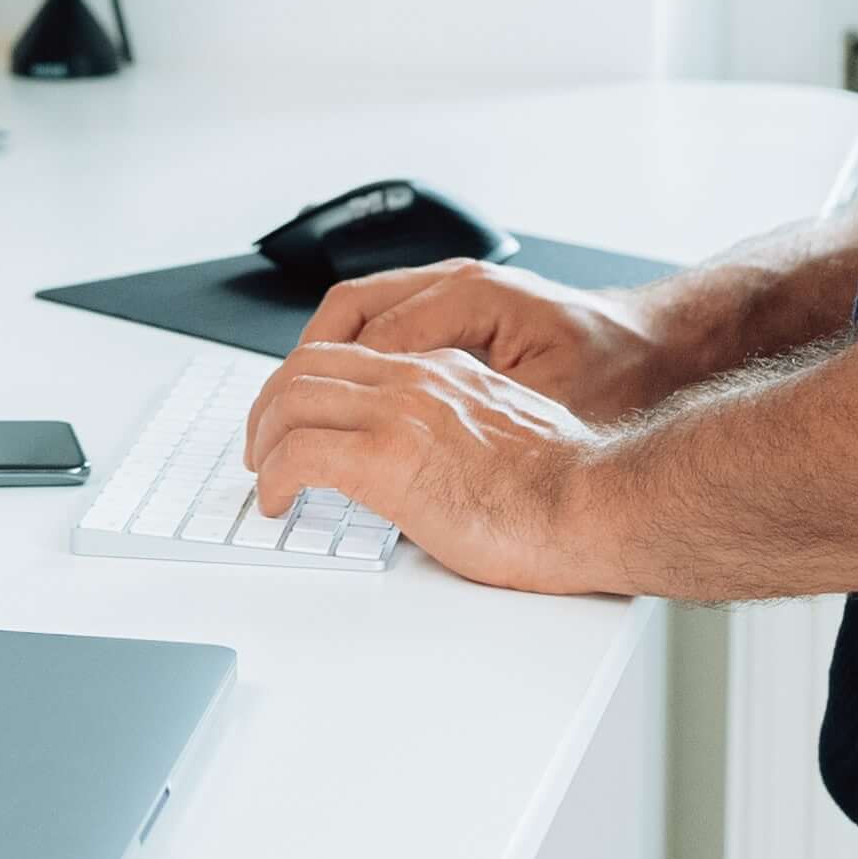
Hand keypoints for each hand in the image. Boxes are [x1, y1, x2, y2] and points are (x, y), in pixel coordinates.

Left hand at [242, 342, 618, 593]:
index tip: (297, 418)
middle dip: (269, 405)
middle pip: (307, 365)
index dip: (308, 385)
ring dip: (264, 438)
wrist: (595, 502)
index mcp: (445, 371)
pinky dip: (274, 478)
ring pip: (293, 398)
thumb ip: (464, 431)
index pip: (351, 355)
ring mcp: (400, 415)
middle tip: (262, 446)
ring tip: (264, 477)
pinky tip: (278, 503)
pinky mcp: (389, 460)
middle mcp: (417, 380)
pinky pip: (300, 454)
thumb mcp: (508, 433)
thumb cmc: (569, 486)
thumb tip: (437, 465)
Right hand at [297, 259, 671, 420]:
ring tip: (295, 416)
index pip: (365, 334)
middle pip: (346, 312)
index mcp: (469, 297)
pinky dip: (356, 360)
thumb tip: (408, 448)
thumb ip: (472, 421)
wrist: (665, 348)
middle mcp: (455, 284)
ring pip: (360, 315)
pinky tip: (349, 404)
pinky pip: (387, 327)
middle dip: (301, 370)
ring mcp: (456, 294)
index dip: (322, 389)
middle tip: (274, 427)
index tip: (293, 437)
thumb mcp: (546, 407)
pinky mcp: (463, 316)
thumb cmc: (619, 372)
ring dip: (324, 363)